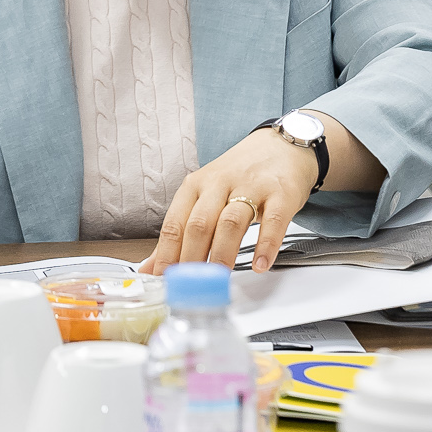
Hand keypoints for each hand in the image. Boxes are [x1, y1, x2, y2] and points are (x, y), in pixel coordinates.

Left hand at [141, 125, 320, 272]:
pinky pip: (272, 221)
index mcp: (195, 186)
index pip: (174, 223)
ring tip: (220, 276)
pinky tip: (260, 264)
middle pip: (199, 223)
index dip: (166, 253)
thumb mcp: (204, 195)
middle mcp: (219, 184)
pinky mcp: (280, 194)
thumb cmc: (238, 176)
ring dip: (223, 252)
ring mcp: (251, 187)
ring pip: (230, 222)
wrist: (279, 146)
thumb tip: (151, 266)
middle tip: (190, 284)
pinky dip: (266, 245)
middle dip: (192, 256)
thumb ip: (180, 231)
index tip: (163, 278)